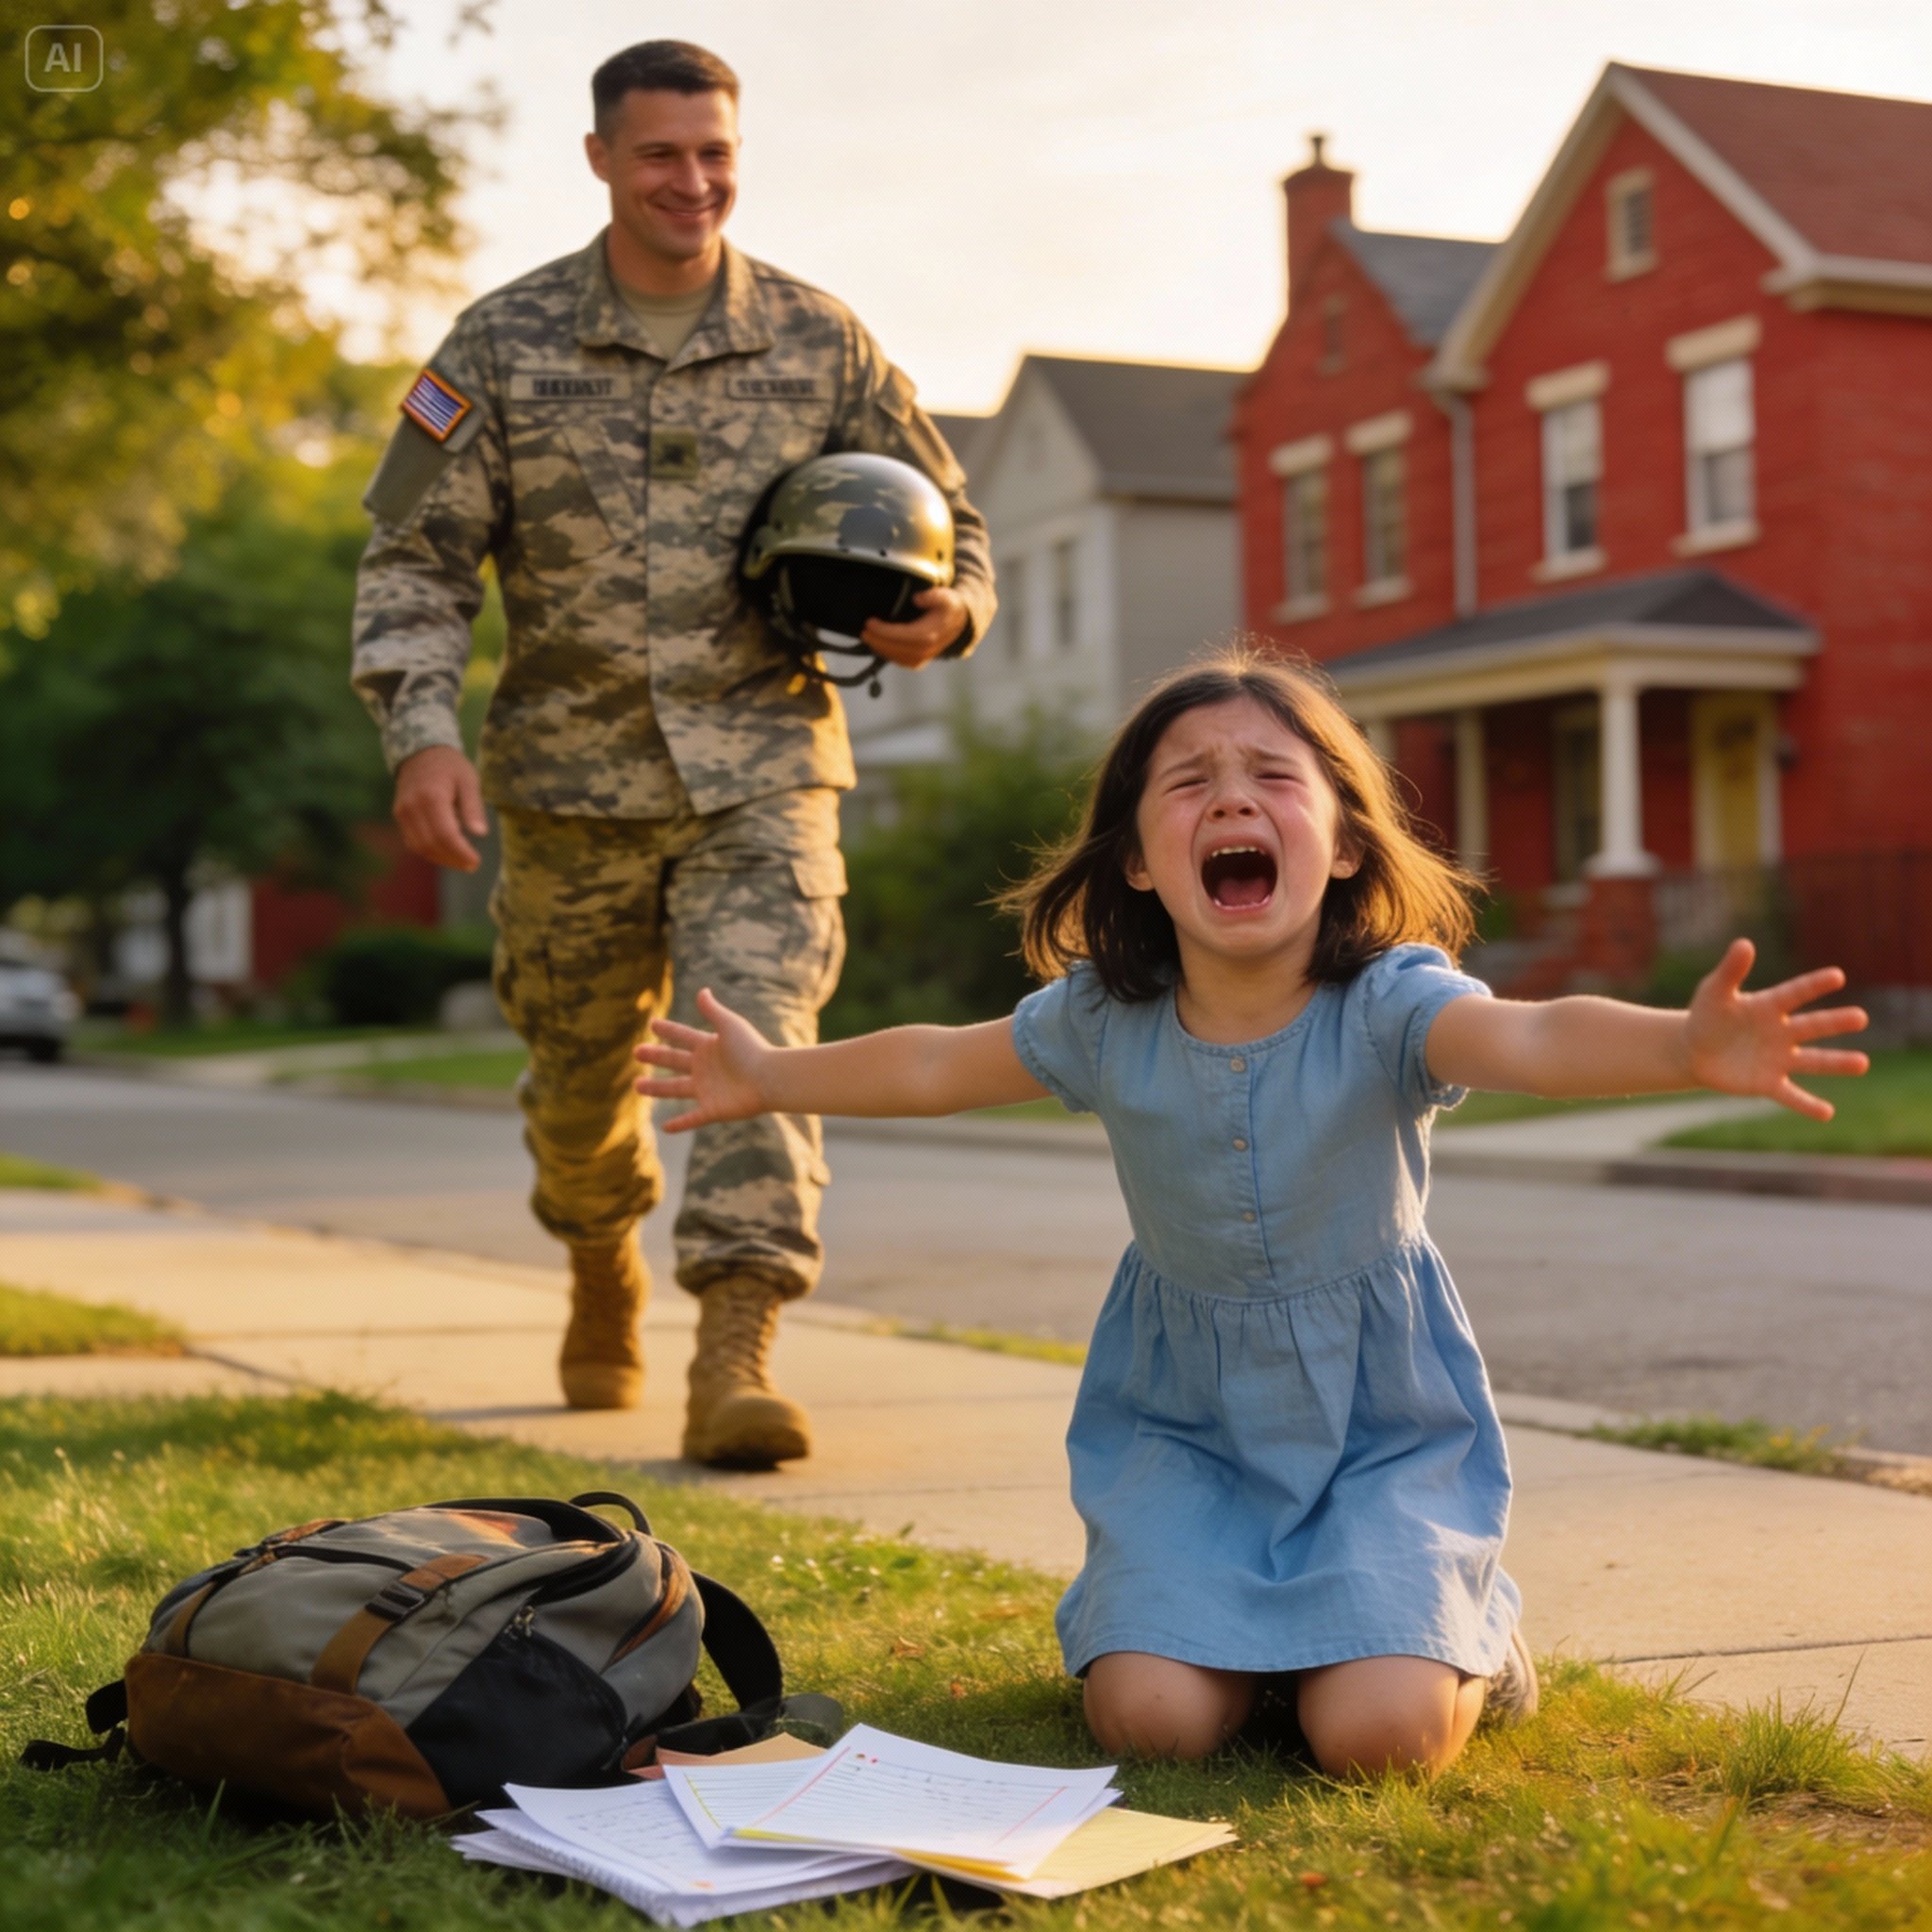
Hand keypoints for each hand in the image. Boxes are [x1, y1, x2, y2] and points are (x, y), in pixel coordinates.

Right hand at [394, 746, 486, 871]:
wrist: (421, 752)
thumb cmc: (450, 766)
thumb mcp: (468, 780)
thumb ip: (473, 807)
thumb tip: (481, 834)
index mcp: (432, 797)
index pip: (445, 835)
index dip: (461, 853)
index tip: (476, 862)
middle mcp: (412, 807)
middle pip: (431, 844)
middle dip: (453, 859)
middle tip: (472, 865)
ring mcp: (402, 812)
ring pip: (420, 847)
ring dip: (441, 859)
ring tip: (462, 861)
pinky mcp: (399, 816)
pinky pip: (412, 841)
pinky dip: (429, 851)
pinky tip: (446, 853)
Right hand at [633, 987, 774, 1131]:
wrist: (769, 1078)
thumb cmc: (751, 1049)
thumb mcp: (729, 1026)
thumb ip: (713, 1010)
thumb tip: (702, 990)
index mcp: (709, 1047)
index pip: (683, 1036)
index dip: (668, 1029)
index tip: (653, 1023)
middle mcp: (706, 1068)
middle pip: (675, 1061)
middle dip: (656, 1056)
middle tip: (637, 1052)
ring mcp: (708, 1090)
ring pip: (676, 1089)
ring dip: (656, 1088)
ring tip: (637, 1085)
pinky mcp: (713, 1109)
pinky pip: (693, 1118)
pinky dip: (680, 1124)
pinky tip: (665, 1128)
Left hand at [862, 584, 966, 668]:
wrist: (958, 623)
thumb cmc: (948, 607)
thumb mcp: (945, 596)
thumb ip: (932, 596)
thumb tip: (917, 599)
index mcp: (929, 635)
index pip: (901, 635)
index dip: (883, 631)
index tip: (870, 623)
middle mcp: (925, 650)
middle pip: (895, 649)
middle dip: (877, 641)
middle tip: (863, 631)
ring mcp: (921, 659)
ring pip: (895, 657)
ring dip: (879, 648)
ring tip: (867, 636)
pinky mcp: (917, 662)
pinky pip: (898, 660)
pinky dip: (886, 653)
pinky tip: (877, 644)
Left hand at [1684, 938, 1869, 1119]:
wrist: (1694, 1050)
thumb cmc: (1708, 1015)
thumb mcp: (1714, 992)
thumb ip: (1730, 971)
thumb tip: (1744, 943)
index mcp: (1770, 1006)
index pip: (1795, 993)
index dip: (1814, 985)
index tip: (1836, 976)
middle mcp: (1782, 1031)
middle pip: (1813, 1026)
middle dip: (1835, 1022)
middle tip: (1860, 1017)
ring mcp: (1778, 1058)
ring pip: (1813, 1061)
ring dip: (1836, 1063)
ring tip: (1862, 1063)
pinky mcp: (1768, 1082)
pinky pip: (1791, 1095)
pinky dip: (1807, 1104)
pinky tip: (1827, 1113)